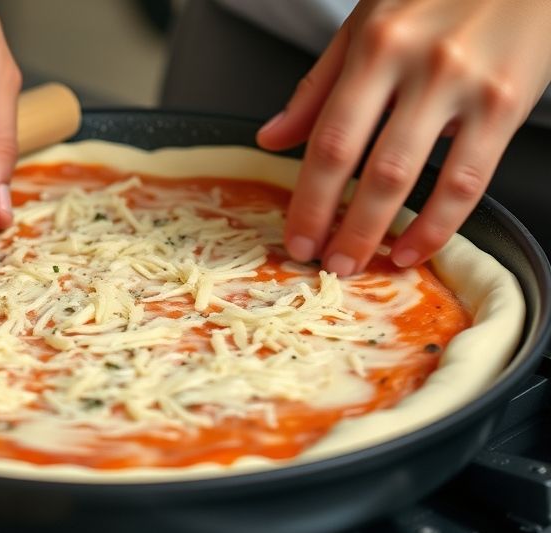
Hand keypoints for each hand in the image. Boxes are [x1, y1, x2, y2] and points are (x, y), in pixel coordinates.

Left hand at [257, 0, 550, 274]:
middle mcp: (419, 66)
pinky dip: (438, 224)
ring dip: (381, 232)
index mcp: (375, 46)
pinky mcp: (507, 103)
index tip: (296, 236)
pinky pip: (469, 179)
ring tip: (360, 263)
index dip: (310, 198)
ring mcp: (466, 86)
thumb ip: (318, 85)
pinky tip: (414, 248)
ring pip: (414, 177)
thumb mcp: (366, 24)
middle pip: (368, 166)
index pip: (330, 139)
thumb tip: (270, 138)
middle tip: (323, 264)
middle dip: (341, 226)